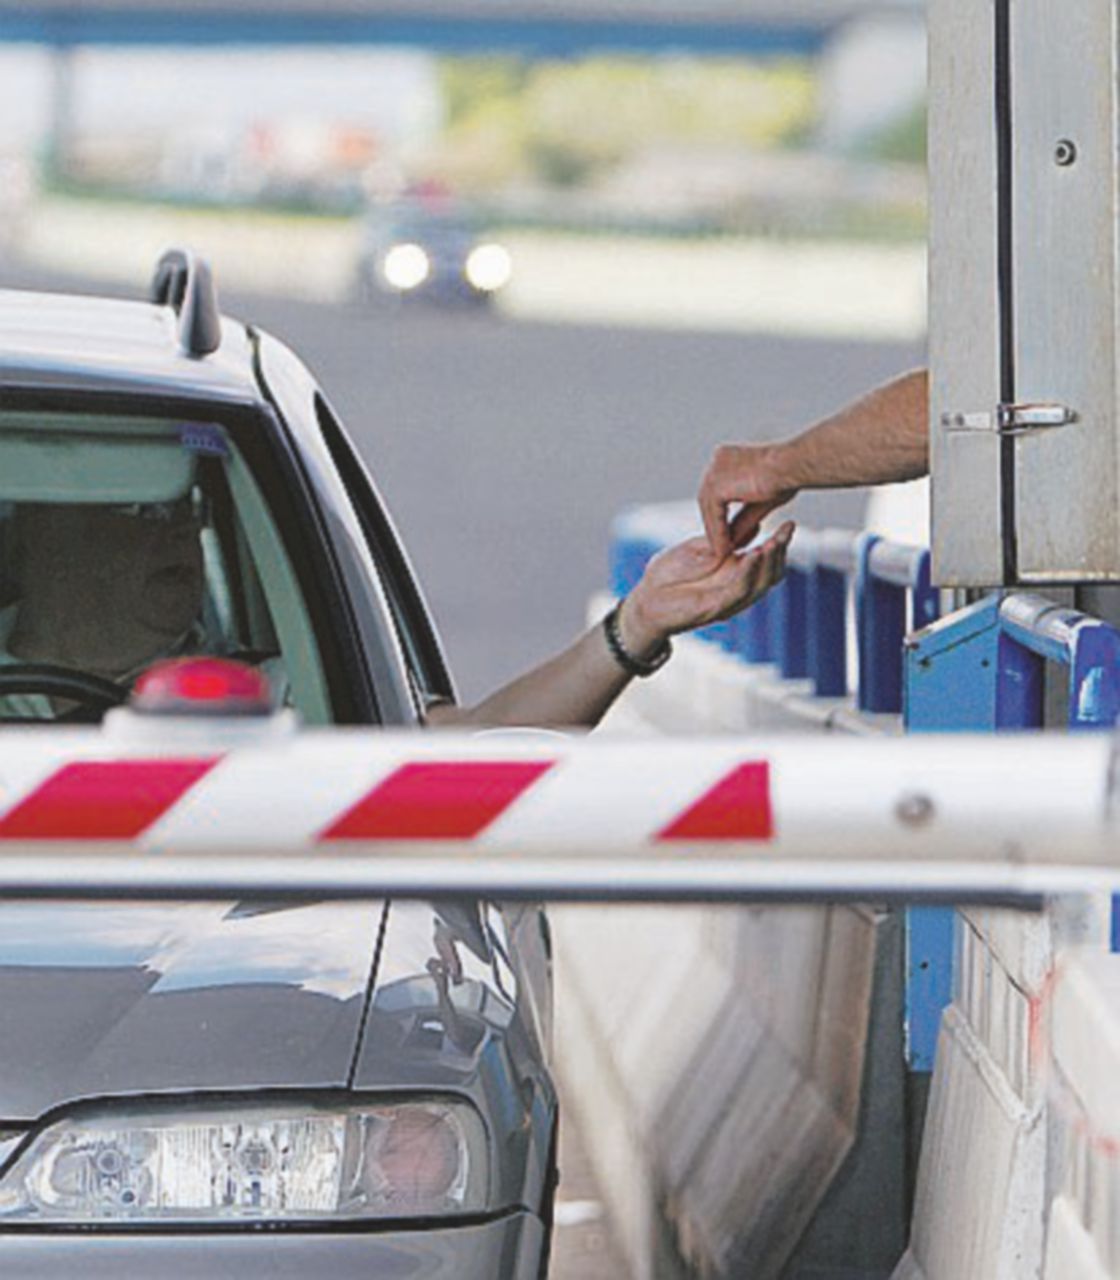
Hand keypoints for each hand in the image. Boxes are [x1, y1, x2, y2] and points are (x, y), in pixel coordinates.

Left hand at [622, 522, 793, 654]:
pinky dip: (748, 573)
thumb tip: (756, 526)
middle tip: (787, 531)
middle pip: (771, 574)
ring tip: (774, 542)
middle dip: (780, 553)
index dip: (780, 543)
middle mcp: (737, 589)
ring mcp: (728, 601)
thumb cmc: (668, 575)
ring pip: (759, 584)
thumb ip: (727, 541)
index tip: (790, 523)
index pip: (766, 560)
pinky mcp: (714, 608)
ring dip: (769, 563)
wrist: (644, 600)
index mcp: (735, 574)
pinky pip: (737, 590)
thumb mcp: (700, 550)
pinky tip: (753, 555)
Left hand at [698, 443, 797, 558]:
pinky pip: (714, 514)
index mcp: (727, 457)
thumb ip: (744, 518)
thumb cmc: (788, 477)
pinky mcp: (716, 483)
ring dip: (715, 533)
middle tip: (722, 548)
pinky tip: (725, 550)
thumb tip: (732, 541)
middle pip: (709, 501)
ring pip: (709, 509)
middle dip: (715, 526)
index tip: (730, 537)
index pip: (717, 493)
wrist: (793, 464)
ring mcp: (714, 470)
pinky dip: (719, 533)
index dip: (721, 516)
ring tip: (723, 554)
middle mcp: (717, 460)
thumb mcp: (760, 501)